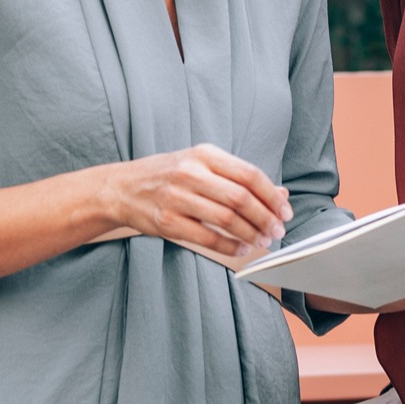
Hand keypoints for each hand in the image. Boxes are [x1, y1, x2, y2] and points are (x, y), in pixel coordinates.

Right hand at [95, 144, 292, 262]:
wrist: (120, 188)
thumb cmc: (166, 176)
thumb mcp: (200, 165)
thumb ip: (238, 178)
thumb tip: (280, 194)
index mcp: (203, 154)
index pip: (248, 174)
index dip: (271, 195)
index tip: (285, 211)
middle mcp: (190, 172)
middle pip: (240, 197)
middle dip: (265, 218)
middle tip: (277, 230)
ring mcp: (176, 197)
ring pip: (226, 218)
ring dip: (250, 233)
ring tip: (262, 241)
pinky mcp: (166, 221)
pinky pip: (207, 237)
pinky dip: (230, 246)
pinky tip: (241, 249)